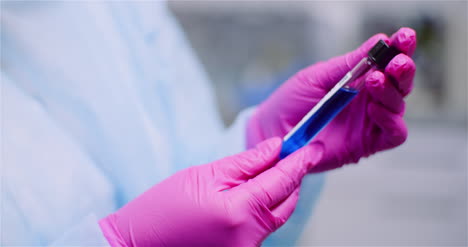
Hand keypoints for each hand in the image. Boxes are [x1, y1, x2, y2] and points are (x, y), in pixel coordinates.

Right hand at [99, 138, 322, 246]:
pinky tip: (252, 193)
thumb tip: (274, 148)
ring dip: (277, 193)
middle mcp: (249, 238)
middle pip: (286, 203)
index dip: (299, 162)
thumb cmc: (161, 210)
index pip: (281, 182)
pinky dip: (263, 208)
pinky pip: (261, 228)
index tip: (312, 147)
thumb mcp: (202, 176)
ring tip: (268, 171)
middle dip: (291, 178)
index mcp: (239, 213)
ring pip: (275, 216)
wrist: (137, 245)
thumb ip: (244, 163)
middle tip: (291, 155)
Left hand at [247, 27, 416, 172]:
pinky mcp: (367, 144)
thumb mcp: (316, 77)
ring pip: (398, 106)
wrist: (272, 132)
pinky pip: (393, 134)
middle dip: (403, 69)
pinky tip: (374, 109)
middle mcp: (369, 99)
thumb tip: (378, 41)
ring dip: (392, 92)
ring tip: (375, 80)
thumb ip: (347, 64)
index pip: (387, 62)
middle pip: (400, 84)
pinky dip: (390, 120)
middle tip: (397, 61)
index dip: (399, 49)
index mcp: (359, 79)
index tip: (404, 37)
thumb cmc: (292, 102)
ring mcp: (370, 122)